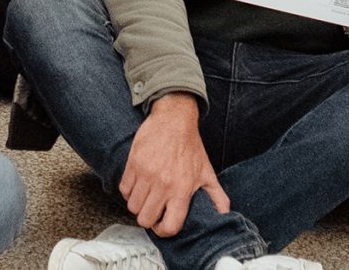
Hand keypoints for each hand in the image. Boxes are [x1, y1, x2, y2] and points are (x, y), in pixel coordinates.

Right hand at [120, 94, 227, 237]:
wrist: (174, 119)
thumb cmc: (190, 146)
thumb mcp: (207, 173)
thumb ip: (217, 197)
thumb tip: (225, 216)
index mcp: (182, 189)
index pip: (169, 226)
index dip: (164, 230)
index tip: (163, 224)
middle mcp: (163, 184)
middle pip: (145, 219)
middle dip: (149, 218)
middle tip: (153, 209)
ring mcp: (146, 174)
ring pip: (132, 206)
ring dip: (138, 204)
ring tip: (147, 196)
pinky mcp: (133, 164)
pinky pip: (123, 190)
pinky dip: (129, 191)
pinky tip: (139, 184)